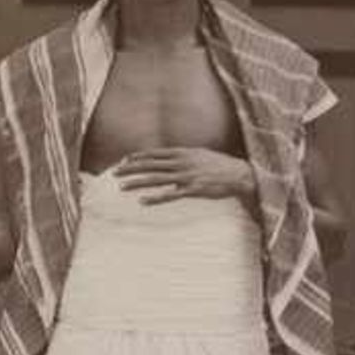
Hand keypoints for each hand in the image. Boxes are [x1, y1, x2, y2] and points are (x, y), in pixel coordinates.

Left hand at [116, 148, 258, 211]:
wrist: (240, 175)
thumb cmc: (221, 166)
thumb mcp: (200, 155)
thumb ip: (184, 156)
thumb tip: (171, 158)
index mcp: (183, 153)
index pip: (155, 154)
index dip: (138, 157)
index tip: (124, 160)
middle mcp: (182, 162)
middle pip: (150, 165)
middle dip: (131, 169)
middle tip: (114, 173)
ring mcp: (187, 176)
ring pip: (156, 179)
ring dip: (137, 183)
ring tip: (121, 187)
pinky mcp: (193, 190)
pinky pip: (170, 195)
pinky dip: (155, 198)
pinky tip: (142, 201)